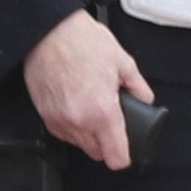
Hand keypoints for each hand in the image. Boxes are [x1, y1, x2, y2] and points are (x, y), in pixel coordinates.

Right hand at [24, 12, 154, 170]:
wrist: (49, 33)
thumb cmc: (82, 42)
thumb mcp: (123, 62)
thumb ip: (138, 87)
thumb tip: (145, 99)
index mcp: (102, 112)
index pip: (115, 157)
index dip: (125, 156)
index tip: (128, 151)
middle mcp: (79, 121)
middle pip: (98, 154)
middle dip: (108, 143)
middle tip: (114, 123)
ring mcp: (59, 120)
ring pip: (79, 145)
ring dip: (90, 136)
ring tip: (95, 109)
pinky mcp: (45, 115)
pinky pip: (63, 134)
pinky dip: (73, 127)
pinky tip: (79, 107)